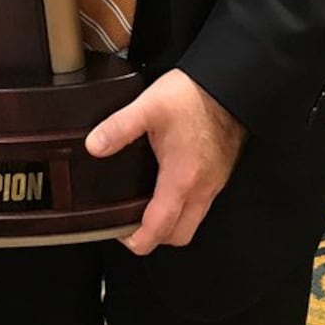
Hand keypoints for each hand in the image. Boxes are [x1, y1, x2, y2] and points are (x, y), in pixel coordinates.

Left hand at [86, 68, 247, 256]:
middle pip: (178, 236)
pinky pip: (202, 204)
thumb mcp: (149, 106)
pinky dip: (184, 206)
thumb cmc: (195, 96)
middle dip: (154, 238)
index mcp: (181, 179)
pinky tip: (169, 185)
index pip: (158, 229)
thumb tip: (94, 146)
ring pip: (192, 222)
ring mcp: (214, 183)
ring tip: (148, 207)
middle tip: (132, 224)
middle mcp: (201, 188)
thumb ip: (119, 127)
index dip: (135, 240)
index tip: (120, 234)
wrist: (229, 85)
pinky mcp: (219, 173)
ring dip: (171, 223)